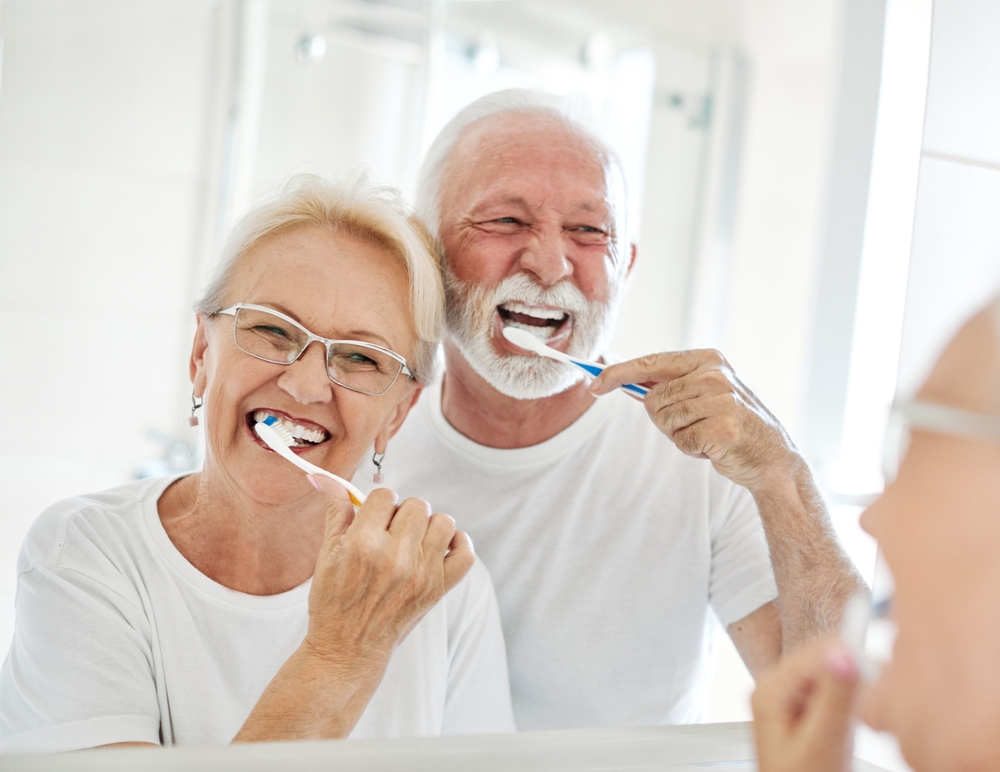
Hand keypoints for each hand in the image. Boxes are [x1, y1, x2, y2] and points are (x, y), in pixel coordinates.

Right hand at [303, 475, 474, 667]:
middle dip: (402, 514)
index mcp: (363, 544)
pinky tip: (441, 547)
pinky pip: (465, 554)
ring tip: (412, 541)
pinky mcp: (437, 589)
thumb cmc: (333, 602)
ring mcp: (421, 574)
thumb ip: (335, 511)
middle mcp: (396, 557)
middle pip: (416, 505)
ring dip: (428, 527)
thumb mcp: (327, 555)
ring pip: (443, 522)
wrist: (347, 650)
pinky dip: (458, 545)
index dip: (377, 504)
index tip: (373, 519)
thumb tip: (322, 477)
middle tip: (390, 532)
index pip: (384, 495)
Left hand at [591, 349, 800, 491]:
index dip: (617, 374)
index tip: (594, 386)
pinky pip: (681, 440)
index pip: (650, 363)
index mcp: (707, 359)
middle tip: (692, 425)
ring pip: (664, 420)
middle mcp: (714, 374)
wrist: (772, 456)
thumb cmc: (728, 425)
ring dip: (678, 435)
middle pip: (653, 399)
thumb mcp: (702, 395)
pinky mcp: (723, 427)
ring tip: (705, 434)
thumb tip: (620, 381)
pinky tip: (713, 447)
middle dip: (663, 419)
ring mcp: (721, 399)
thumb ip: (668, 386)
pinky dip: (691, 449)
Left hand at [751, 638, 859, 771]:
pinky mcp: (803, 707)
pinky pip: (834, 690)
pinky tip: (856, 723)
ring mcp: (788, 695)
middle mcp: (775, 685)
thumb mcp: (823, 743)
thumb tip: (844, 652)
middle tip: (872, 705)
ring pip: (834, 673)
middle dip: (855, 675)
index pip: (818, 651)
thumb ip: (836, 697)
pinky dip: (852, 703)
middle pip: (826, 658)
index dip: (854, 657)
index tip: (882, 672)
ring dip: (856, 691)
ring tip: (861, 720)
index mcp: (771, 688)